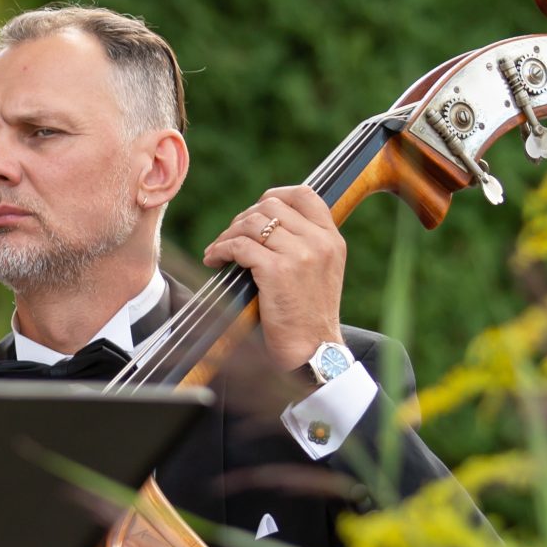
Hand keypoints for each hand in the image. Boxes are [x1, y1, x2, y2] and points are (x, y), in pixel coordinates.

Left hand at [201, 184, 347, 370]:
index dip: (274, 197)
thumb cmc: (308, 317)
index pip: (304, 195)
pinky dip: (221, 251)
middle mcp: (319, 241)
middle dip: (243, 219)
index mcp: (332, 238)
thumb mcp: (320, 272)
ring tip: (218, 252)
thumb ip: (303, 244)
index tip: (255, 212)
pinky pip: (239, 246)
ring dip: (227, 235)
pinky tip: (215, 262)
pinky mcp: (277, 271)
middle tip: (230, 239)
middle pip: (270, 206)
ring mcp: (300, 254)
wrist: (314, 351)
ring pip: (251, 223)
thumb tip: (264, 222)